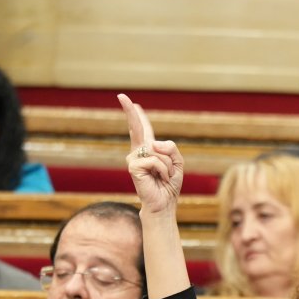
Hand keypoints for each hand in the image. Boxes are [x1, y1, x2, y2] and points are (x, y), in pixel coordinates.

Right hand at [118, 93, 183, 214]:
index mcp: (148, 149)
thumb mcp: (177, 163)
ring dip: (168, 165)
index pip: (142, 128)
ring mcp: (133, 158)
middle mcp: (138, 152)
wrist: (164, 203)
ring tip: (164, 177)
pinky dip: (163, 170)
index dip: (136, 114)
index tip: (126, 100)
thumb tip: (154, 144)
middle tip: (121, 95)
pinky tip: (159, 179)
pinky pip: (155, 160)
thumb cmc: (169, 185)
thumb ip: (171, 149)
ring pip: (158, 150)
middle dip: (131, 112)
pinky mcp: (133, 166)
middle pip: (137, 127)